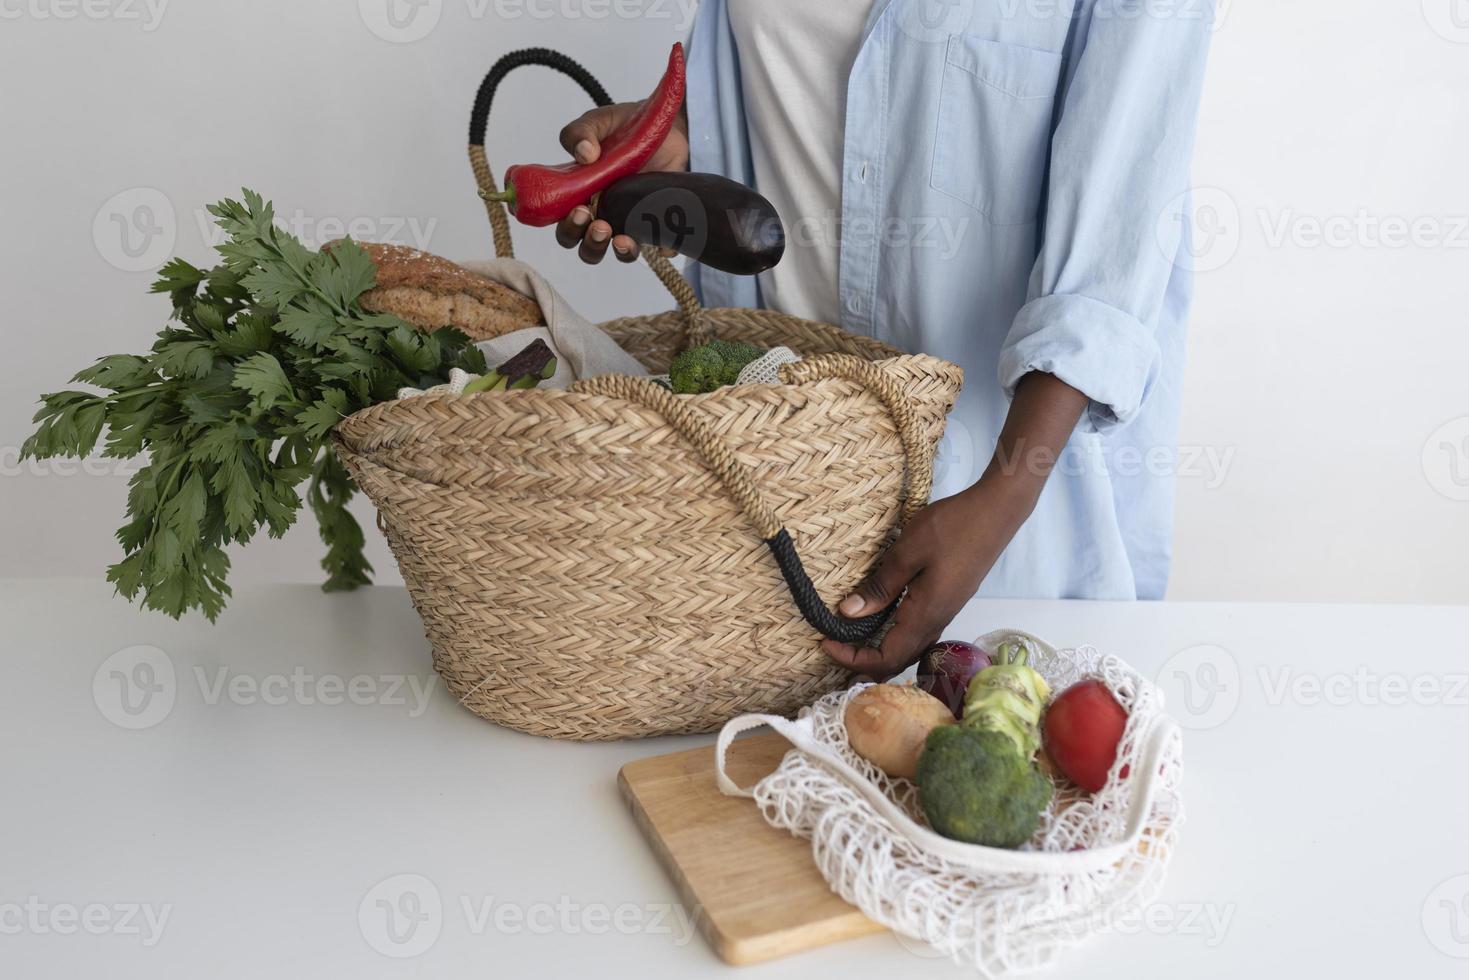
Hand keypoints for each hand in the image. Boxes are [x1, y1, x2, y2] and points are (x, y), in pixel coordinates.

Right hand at [554, 101, 688, 264]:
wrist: (666, 127)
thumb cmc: (624, 128)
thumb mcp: (599, 122)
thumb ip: (581, 132)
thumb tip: (584, 153)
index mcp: (581, 196)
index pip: (566, 226)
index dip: (569, 228)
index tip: (579, 212)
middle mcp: (603, 214)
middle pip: (587, 247)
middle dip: (590, 242)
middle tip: (600, 225)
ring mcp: (630, 220)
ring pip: (618, 252)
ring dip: (617, 251)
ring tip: (621, 239)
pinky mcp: (657, 222)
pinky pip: (660, 247)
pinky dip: (661, 249)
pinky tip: (661, 241)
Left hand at [820, 372, 1089, 677]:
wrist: (998, 511)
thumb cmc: (954, 527)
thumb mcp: (908, 551)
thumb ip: (880, 586)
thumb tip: (848, 614)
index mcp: (925, 616)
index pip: (885, 659)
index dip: (852, 659)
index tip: (825, 641)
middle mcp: (937, 621)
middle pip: (897, 660)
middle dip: (863, 662)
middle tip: (833, 645)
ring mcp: (945, 611)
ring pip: (908, 647)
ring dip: (878, 649)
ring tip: (850, 636)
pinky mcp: (948, 599)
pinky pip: (916, 630)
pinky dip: (892, 634)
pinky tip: (878, 616)